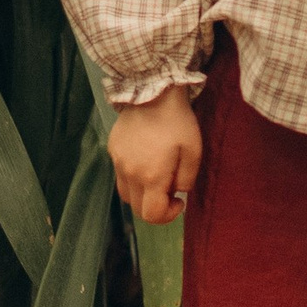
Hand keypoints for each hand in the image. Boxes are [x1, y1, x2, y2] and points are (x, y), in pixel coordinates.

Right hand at [107, 85, 200, 223]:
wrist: (152, 90)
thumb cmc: (177, 121)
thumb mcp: (194, 150)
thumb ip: (187, 178)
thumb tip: (179, 191)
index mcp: (151, 176)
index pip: (151, 215)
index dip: (167, 216)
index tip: (179, 201)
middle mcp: (130, 173)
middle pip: (137, 208)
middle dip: (155, 206)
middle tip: (170, 187)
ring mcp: (118, 161)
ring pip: (126, 194)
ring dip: (142, 193)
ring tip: (157, 174)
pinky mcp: (112, 149)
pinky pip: (120, 174)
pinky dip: (132, 176)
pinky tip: (145, 158)